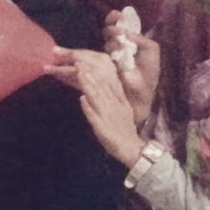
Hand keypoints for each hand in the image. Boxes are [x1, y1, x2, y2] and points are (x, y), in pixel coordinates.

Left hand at [55, 48, 142, 164]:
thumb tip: (110, 82)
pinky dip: (88, 107)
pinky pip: (94, 116)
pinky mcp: (102, 127)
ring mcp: (107, 116)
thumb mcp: (125, 109)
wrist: (131, 148)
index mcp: (119, 101)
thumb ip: (117, 96)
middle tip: (78, 62)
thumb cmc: (125, 129)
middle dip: (89, 75)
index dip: (97, 72)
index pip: (107, 84)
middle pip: (100, 88)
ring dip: (88, 86)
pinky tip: (82, 99)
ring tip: (79, 74)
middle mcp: (113, 106)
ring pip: (96, 98)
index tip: (86, 61)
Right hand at [104, 10, 159, 126]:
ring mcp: (112, 54)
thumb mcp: (152, 50)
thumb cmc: (149, 72)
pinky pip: (102, 51)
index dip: (117, 18)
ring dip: (112, 39)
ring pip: (107, 39)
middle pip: (110, 29)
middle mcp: (121, 45)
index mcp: (133, 40)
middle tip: (117, 30)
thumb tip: (125, 31)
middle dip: (111, 25)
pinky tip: (115, 52)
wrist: (142, 91)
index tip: (117, 15)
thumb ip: (140, 37)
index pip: (122, 24)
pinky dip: (109, 48)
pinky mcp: (105, 64)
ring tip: (120, 45)